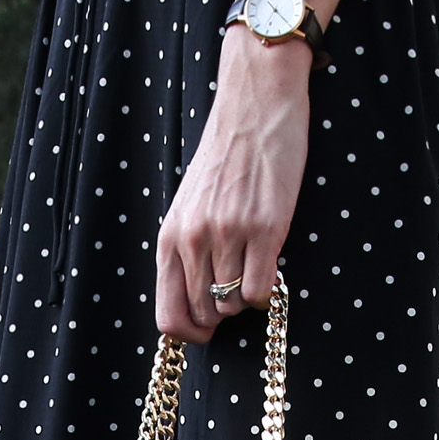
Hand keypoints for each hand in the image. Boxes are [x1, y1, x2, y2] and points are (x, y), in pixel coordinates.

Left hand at [156, 26, 311, 341]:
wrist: (255, 105)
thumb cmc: (225, 157)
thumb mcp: (189, 205)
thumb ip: (185, 250)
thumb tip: (195, 302)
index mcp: (171, 236)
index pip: (169, 316)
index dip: (189, 334)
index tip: (206, 330)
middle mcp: (194, 239)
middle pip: (205, 315)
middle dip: (221, 313)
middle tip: (235, 286)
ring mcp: (229, 235)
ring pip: (233, 306)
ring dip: (245, 298)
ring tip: (253, 266)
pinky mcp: (266, 229)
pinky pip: (259, 292)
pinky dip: (266, 292)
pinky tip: (270, 266)